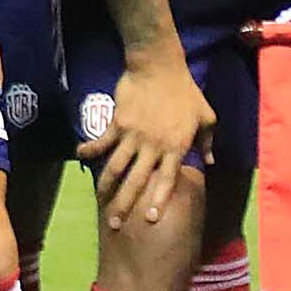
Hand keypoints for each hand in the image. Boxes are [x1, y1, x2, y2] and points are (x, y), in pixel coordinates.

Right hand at [79, 52, 210, 229]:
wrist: (159, 66)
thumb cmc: (184, 91)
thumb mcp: (205, 115)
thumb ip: (207, 141)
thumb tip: (211, 161)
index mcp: (176, 147)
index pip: (167, 181)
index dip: (158, 201)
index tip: (150, 220)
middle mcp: (154, 146)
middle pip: (137, 181)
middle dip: (125, 205)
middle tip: (114, 225)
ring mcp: (133, 136)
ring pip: (116, 167)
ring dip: (106, 186)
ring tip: (99, 201)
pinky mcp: (118, 123)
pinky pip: (102, 141)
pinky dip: (90, 150)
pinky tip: (80, 157)